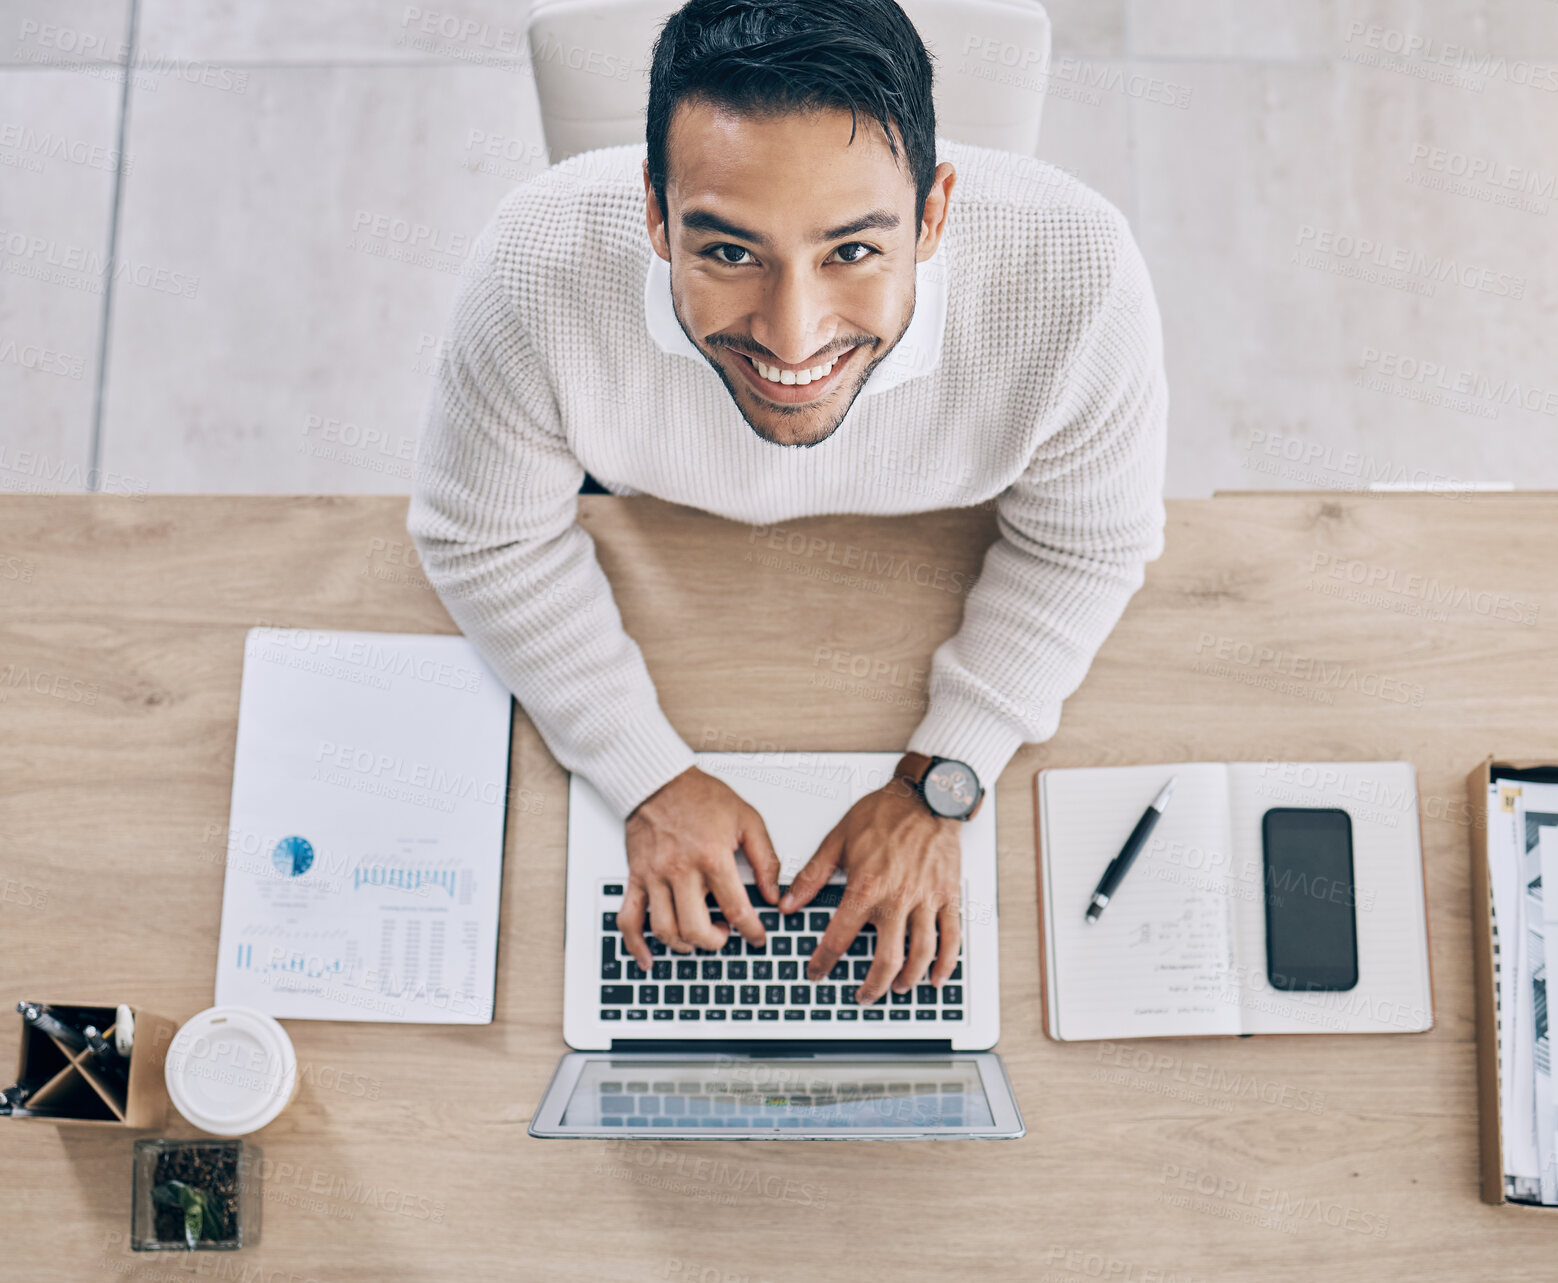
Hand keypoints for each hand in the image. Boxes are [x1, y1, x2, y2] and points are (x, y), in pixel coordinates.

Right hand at [617, 766, 780, 970]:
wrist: (659, 780)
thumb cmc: (700, 796)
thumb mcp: (747, 819)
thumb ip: (765, 859)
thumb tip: (774, 893)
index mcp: (711, 856)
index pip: (736, 909)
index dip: (752, 930)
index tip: (757, 936)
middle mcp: (680, 870)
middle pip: (696, 928)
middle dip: (716, 942)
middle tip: (725, 934)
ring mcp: (654, 876)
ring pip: (665, 929)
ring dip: (684, 944)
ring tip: (697, 938)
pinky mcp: (636, 877)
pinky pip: (628, 919)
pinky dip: (636, 945)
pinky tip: (648, 957)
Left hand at [782, 776, 962, 1004]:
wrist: (925, 796)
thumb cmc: (884, 812)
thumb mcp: (837, 840)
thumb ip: (812, 876)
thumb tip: (789, 902)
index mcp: (866, 887)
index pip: (839, 938)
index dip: (824, 961)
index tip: (817, 971)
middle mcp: (897, 900)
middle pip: (886, 960)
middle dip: (872, 986)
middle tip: (863, 995)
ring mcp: (926, 900)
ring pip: (921, 955)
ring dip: (908, 980)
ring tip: (897, 989)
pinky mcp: (948, 896)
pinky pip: (952, 937)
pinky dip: (946, 963)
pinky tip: (937, 977)